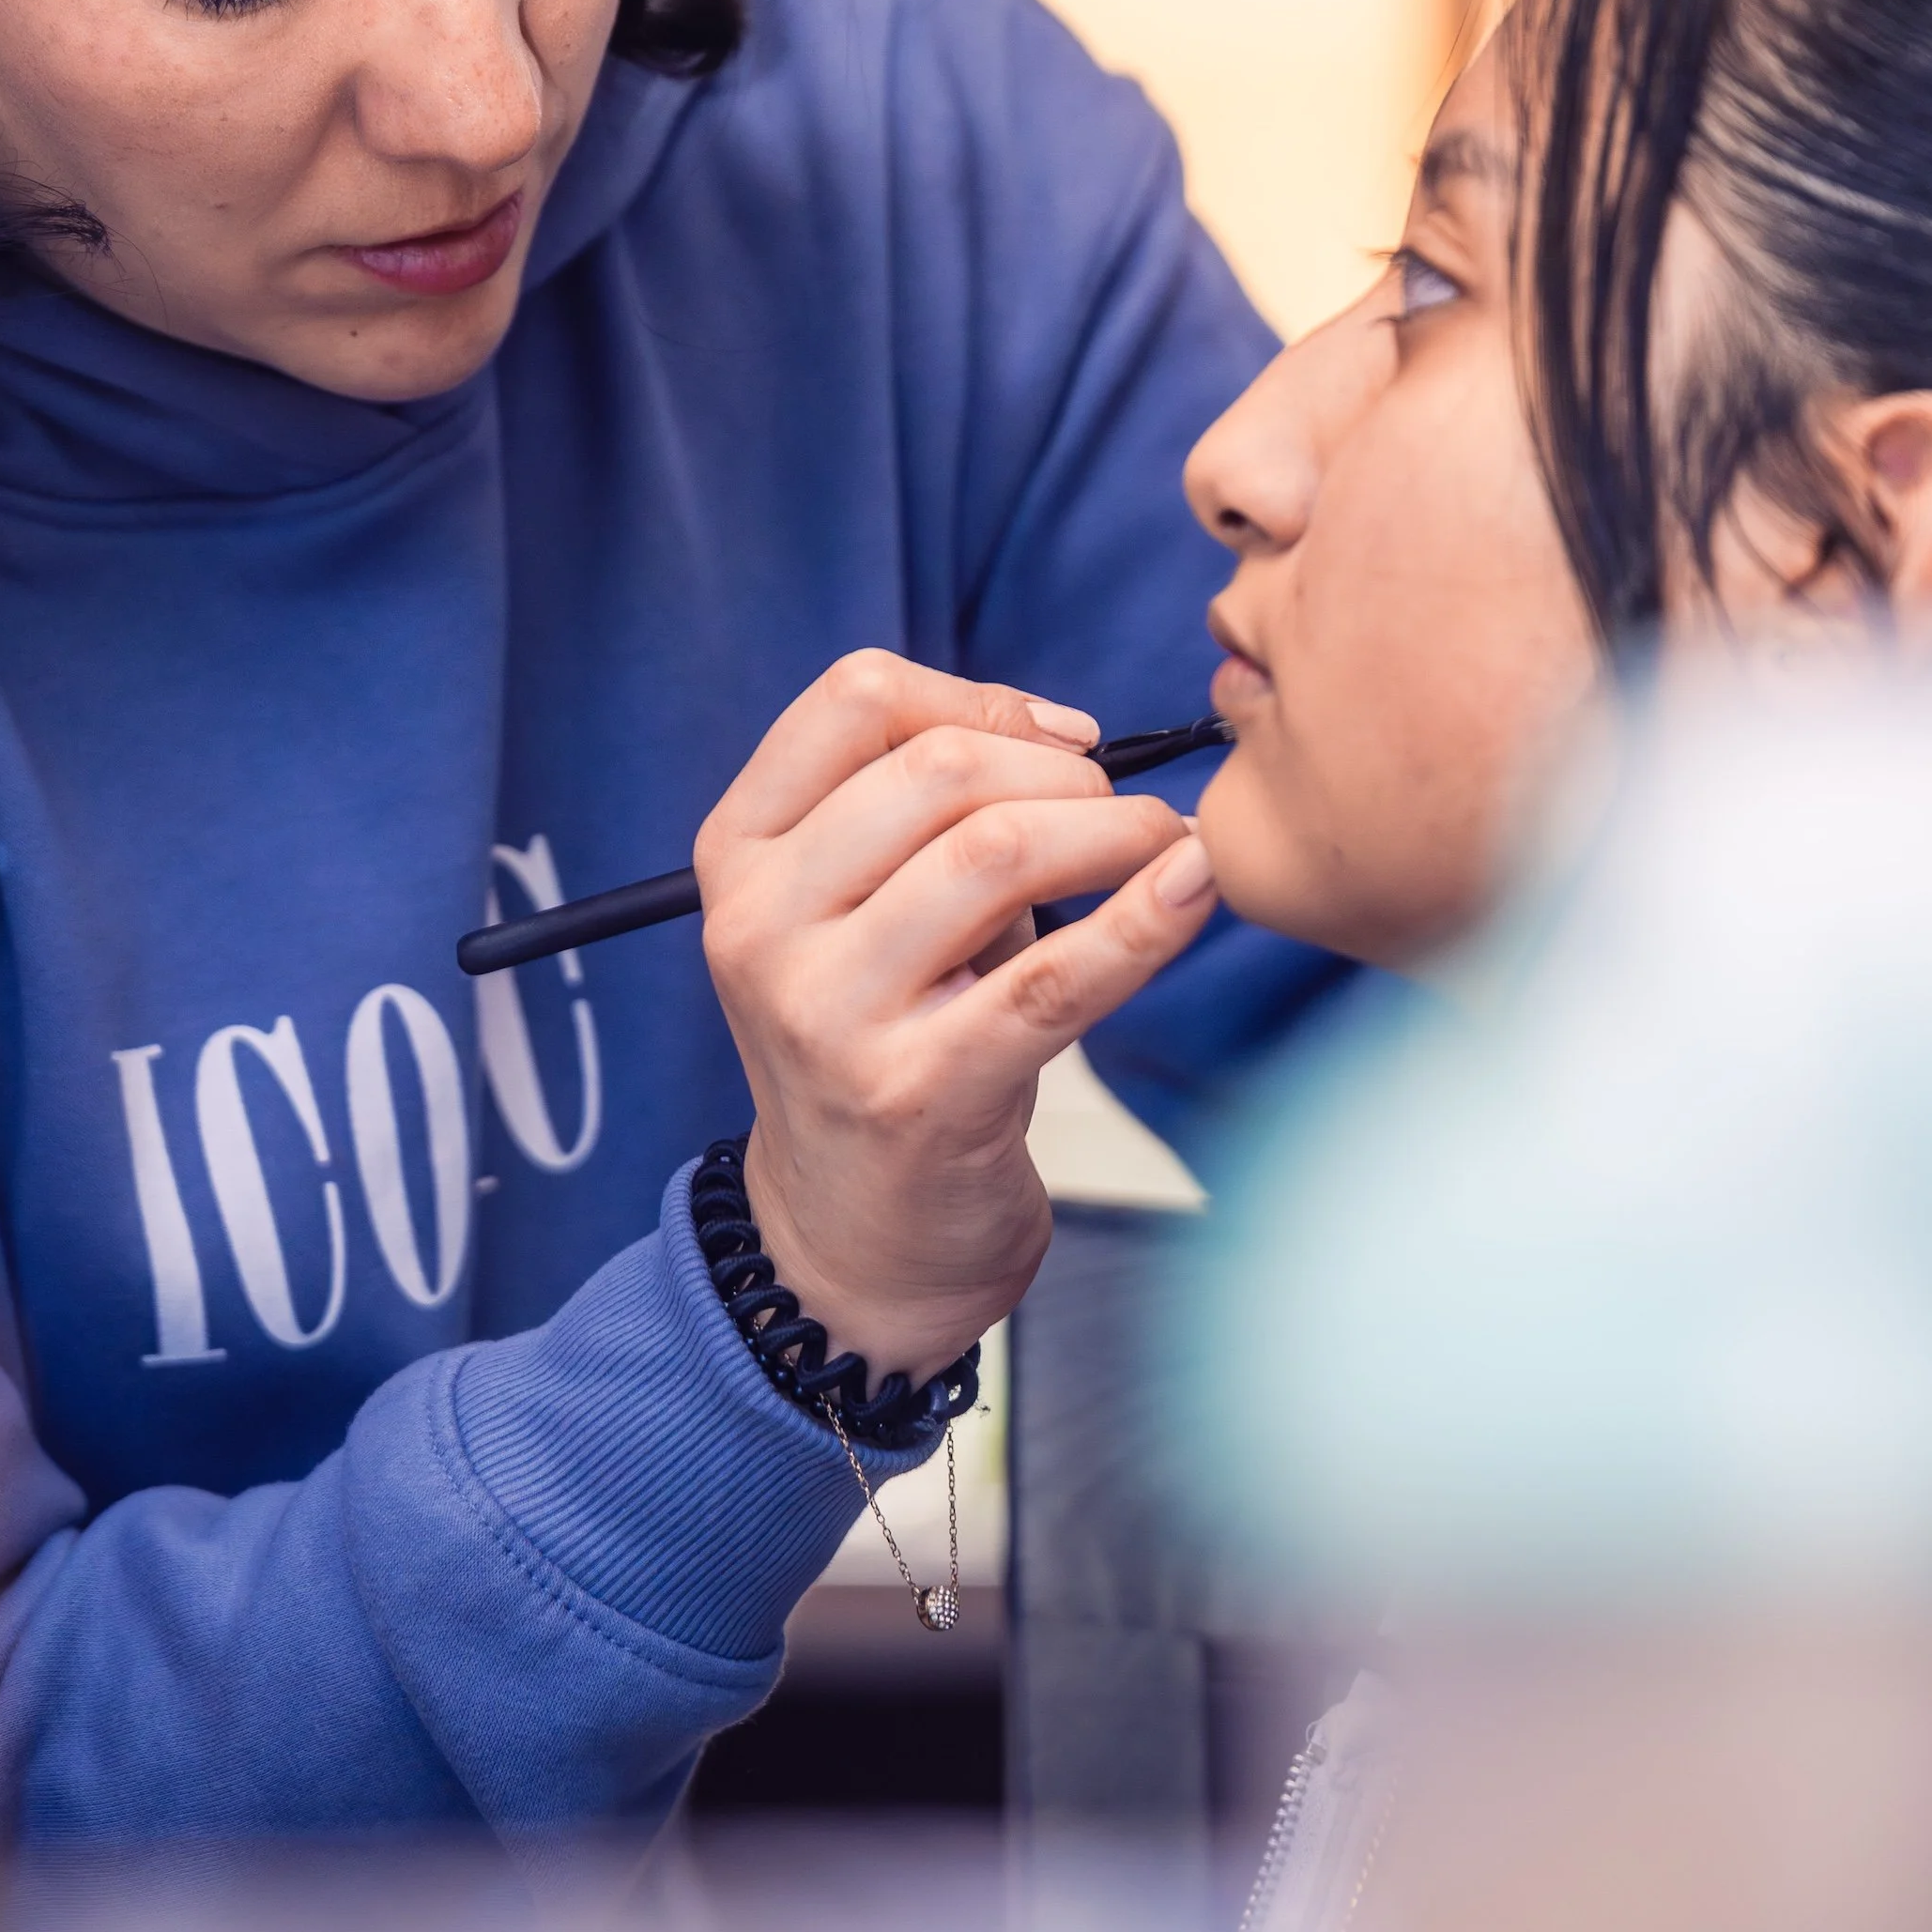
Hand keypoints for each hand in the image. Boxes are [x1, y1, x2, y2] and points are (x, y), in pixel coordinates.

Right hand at [696, 650, 1219, 1382]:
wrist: (854, 1236)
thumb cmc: (883, 1043)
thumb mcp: (857, 912)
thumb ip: (920, 811)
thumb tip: (1062, 729)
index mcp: (740, 857)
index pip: (853, 700)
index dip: (979, 695)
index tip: (1064, 736)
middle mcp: (762, 927)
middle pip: (937, 769)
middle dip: (1063, 771)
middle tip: (1124, 811)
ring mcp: (830, 1015)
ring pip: (994, 853)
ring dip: (1113, 831)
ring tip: (1165, 847)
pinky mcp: (916, 1094)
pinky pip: (1054, 980)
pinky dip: (1142, 922)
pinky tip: (1192, 891)